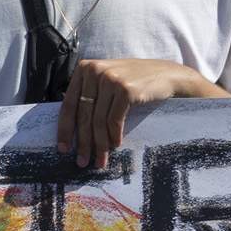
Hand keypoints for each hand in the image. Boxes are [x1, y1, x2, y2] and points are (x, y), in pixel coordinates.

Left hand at [57, 56, 207, 165]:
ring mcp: (110, 78)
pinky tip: (116, 145)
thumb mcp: (107, 81)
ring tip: (100, 160)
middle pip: (83, 115)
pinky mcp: (125, 89)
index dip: (65, 129)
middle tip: (81, 162)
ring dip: (99, 145)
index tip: (63, 149)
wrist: (168, 75)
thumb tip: (70, 129)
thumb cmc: (134, 82)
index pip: (69, 105)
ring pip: (98, 121)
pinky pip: (114, 120)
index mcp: (84, 68)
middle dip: (83, 143)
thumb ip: (89, 94)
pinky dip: (114, 135)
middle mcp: (94, 70)